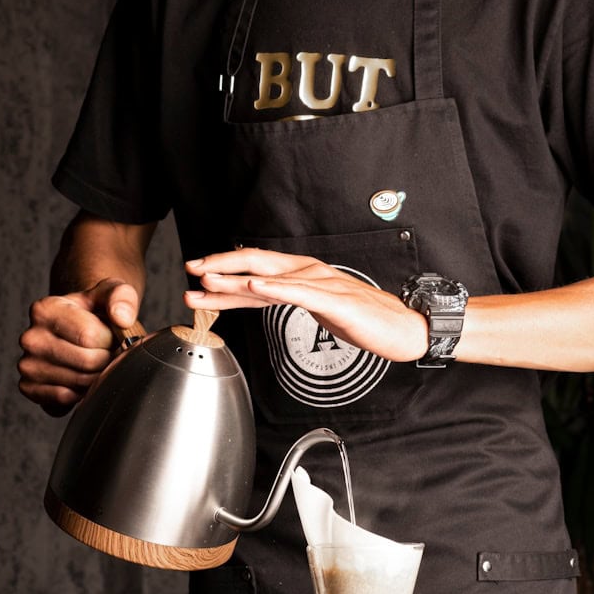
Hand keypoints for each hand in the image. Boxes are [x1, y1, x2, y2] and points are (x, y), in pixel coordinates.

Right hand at [18, 279, 139, 415]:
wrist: (84, 329)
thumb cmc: (98, 310)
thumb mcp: (112, 293)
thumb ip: (122, 297)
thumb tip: (121, 318)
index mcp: (44, 309)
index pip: (92, 336)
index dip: (112, 340)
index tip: (112, 336)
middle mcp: (30, 338)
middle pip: (88, 362)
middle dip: (108, 360)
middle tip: (110, 352)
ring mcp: (27, 365)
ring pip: (80, 383)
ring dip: (99, 377)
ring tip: (98, 363)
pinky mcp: (30, 388)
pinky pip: (65, 400)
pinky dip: (82, 394)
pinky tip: (85, 378)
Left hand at [184, 248, 428, 361]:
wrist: (402, 329)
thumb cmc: (363, 320)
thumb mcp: (318, 310)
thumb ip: (291, 302)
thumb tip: (262, 298)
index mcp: (303, 277)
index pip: (256, 273)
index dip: (224, 274)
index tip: (196, 278)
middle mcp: (309, 274)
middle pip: (257, 265)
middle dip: (221, 267)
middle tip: (190, 269)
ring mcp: (322, 284)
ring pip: (272, 277)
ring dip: (238, 278)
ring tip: (209, 279)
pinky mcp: (335, 300)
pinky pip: (299, 292)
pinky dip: (274, 287)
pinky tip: (254, 286)